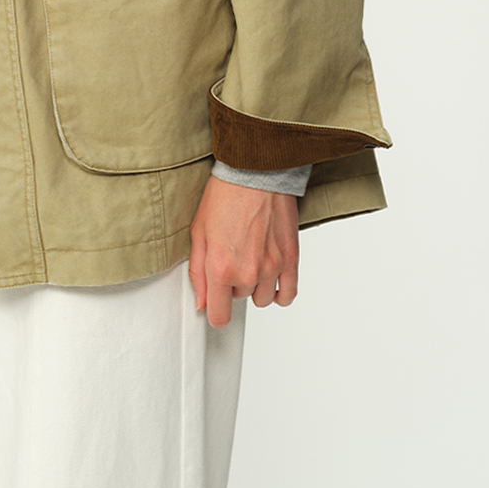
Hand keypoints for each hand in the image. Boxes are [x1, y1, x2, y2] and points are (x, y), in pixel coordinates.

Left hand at [188, 174, 298, 329]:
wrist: (255, 171)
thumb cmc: (225, 194)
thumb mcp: (198, 231)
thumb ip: (198, 273)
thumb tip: (202, 303)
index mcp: (221, 268)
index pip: (219, 316)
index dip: (215, 312)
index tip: (216, 304)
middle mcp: (248, 273)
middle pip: (239, 300)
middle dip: (233, 283)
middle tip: (232, 254)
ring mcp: (272, 268)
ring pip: (262, 298)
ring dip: (256, 285)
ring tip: (251, 257)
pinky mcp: (291, 259)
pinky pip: (288, 294)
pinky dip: (280, 290)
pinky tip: (271, 276)